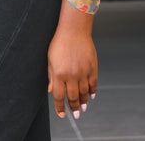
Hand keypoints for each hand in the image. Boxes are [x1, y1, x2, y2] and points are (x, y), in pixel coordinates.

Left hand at [48, 1, 97, 120]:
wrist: (74, 30)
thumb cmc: (59, 43)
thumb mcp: (50, 60)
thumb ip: (51, 77)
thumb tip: (52, 91)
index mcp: (59, 74)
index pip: (59, 96)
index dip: (60, 107)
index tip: (62, 115)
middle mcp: (71, 75)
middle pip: (73, 97)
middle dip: (74, 108)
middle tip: (76, 115)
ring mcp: (83, 72)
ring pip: (84, 92)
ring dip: (84, 102)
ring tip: (83, 108)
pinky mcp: (92, 67)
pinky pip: (93, 83)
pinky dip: (93, 91)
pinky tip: (91, 96)